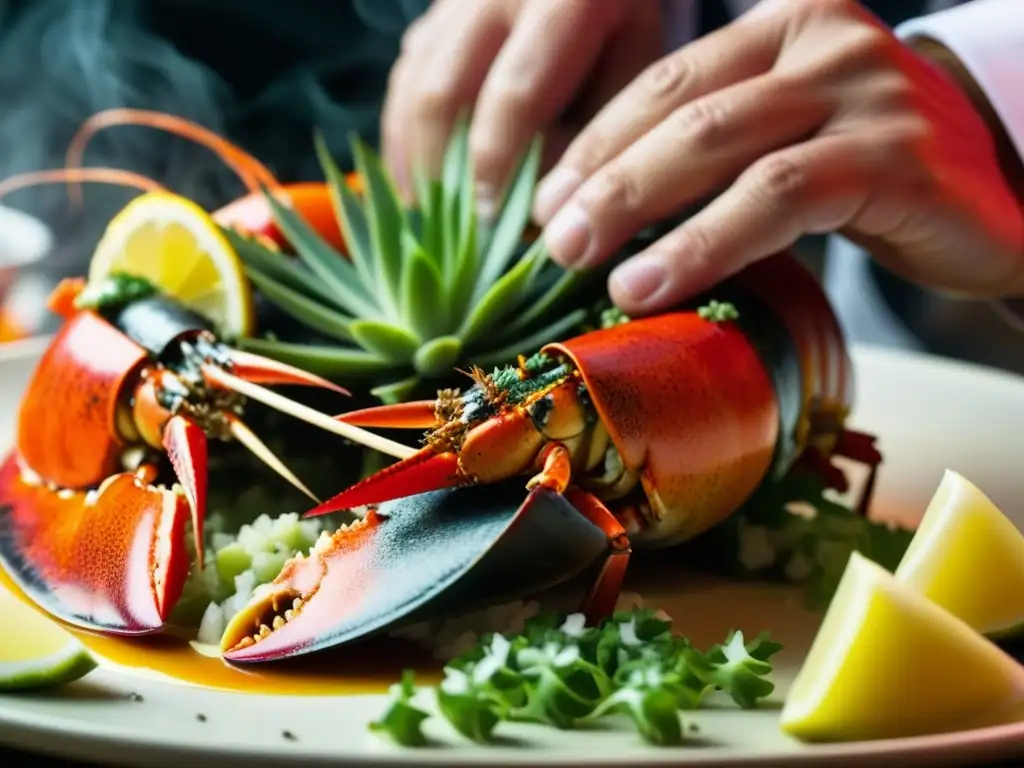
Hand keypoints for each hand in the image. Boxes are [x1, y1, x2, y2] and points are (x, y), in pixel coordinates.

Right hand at [380, 0, 660, 213]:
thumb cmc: (622, 27)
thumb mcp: (634, 67)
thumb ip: (595, 131)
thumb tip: (541, 202)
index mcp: (559, 1)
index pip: (515, 96)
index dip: (497, 164)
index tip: (489, 218)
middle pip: (444, 94)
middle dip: (442, 169)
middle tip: (449, 228)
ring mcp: (455, 0)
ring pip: (412, 85)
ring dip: (412, 157)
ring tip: (423, 212)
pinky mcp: (434, 14)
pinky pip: (405, 75)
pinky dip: (403, 132)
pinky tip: (412, 177)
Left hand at [533, 0, 1023, 314]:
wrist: (999, 197)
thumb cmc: (874, 175)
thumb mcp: (786, 142)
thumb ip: (713, 152)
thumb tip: (597, 211)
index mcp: (785, 24)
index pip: (666, 80)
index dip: (594, 142)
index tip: (543, 200)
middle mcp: (825, 39)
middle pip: (681, 109)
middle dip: (603, 178)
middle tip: (550, 237)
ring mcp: (864, 90)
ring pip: (720, 144)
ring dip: (638, 209)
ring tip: (584, 265)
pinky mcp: (894, 157)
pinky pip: (776, 198)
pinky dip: (704, 244)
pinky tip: (652, 284)